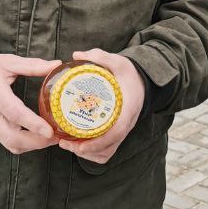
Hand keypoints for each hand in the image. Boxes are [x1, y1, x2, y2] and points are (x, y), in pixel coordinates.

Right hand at [0, 54, 61, 152]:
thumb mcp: (8, 62)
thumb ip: (33, 66)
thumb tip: (56, 64)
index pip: (14, 113)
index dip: (33, 124)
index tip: (50, 130)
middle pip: (12, 137)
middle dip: (36, 142)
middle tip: (56, 137)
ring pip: (11, 144)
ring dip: (32, 145)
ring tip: (49, 138)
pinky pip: (7, 142)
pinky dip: (23, 143)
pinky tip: (36, 137)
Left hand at [58, 49, 144, 163]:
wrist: (143, 82)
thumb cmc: (130, 74)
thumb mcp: (119, 61)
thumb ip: (100, 56)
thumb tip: (76, 55)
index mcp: (128, 109)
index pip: (116, 132)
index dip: (97, 142)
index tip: (78, 144)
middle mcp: (127, 124)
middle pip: (108, 148)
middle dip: (85, 150)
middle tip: (64, 142)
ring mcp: (123, 131)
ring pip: (106, 153)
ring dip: (87, 154)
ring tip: (67, 145)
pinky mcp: (118, 134)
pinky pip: (107, 151)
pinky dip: (92, 153)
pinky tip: (77, 146)